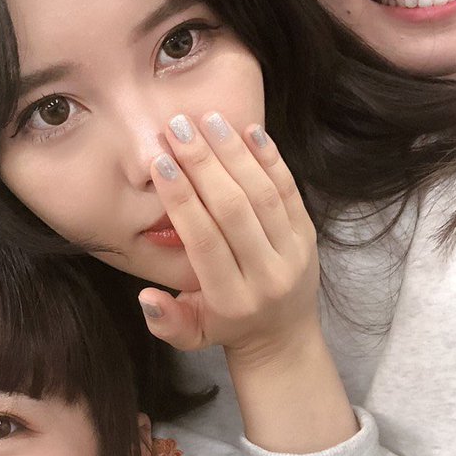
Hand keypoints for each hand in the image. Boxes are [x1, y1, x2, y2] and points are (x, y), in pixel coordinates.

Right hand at [142, 113, 356, 452]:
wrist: (282, 337)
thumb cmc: (223, 327)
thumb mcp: (189, 336)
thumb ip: (165, 321)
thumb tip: (146, 297)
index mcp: (231, 299)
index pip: (205, 240)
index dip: (181, 199)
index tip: (160, 162)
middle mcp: (267, 275)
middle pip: (235, 209)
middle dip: (203, 163)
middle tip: (178, 127)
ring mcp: (293, 253)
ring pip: (263, 193)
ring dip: (234, 152)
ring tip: (206, 119)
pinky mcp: (309, 234)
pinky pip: (290, 189)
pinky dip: (269, 157)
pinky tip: (247, 129)